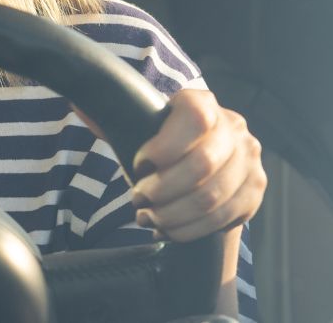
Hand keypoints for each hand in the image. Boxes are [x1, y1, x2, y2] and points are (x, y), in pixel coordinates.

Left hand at [124, 89, 265, 242]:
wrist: (203, 165)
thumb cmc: (163, 144)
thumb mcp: (140, 128)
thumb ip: (113, 120)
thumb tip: (78, 105)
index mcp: (202, 103)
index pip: (194, 118)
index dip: (165, 146)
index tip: (139, 164)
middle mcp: (233, 127)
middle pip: (203, 164)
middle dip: (163, 189)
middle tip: (138, 199)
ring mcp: (249, 160)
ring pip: (212, 197)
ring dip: (173, 214)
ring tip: (148, 218)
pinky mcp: (254, 190)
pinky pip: (222, 218)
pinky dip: (189, 229)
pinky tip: (167, 230)